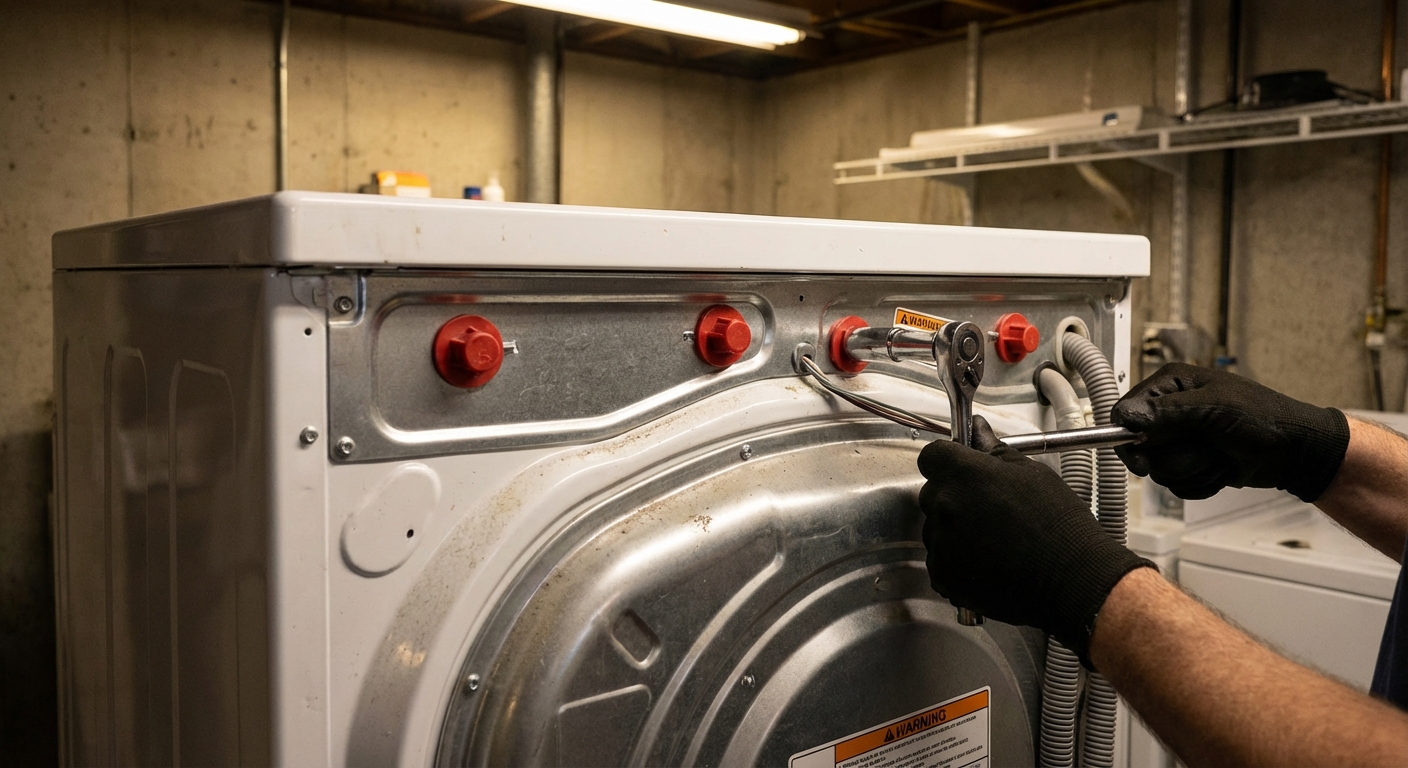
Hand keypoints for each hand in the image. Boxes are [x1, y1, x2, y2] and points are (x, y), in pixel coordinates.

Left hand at [918, 416, 1152, 665]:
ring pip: (935, 527)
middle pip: (933, 492)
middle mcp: (945, 505)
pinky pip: (938, 558)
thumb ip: (995, 450)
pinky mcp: (942, 574)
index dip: (947, 461)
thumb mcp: (1032, 474)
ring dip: (954, 529)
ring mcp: (940, 541)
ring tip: (993, 540)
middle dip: (954, 496)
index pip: (932, 456)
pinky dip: (956, 560)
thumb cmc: (1058, 526)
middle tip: (988, 509)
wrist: (1071, 580)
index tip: (962, 470)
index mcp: (964, 473)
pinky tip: (988, 560)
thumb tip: (978, 430)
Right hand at [1111, 363, 1348, 501]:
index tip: (1142, 457)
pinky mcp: (1191, 463)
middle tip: (1203, 452)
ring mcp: (1181, 439)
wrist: (1296, 451)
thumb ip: (1169, 411)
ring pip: (1160, 470)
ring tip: (1220, 456)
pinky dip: (1202, 482)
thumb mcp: (1216, 408)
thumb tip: (1127, 417)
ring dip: (1193, 469)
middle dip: (1174, 456)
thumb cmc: (1264, 419)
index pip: (1125, 412)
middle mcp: (1170, 410)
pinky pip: (1177, 485)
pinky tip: (1223, 469)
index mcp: (1171, 385)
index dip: (1128, 436)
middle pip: (1138, 447)